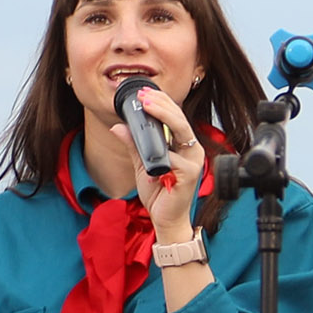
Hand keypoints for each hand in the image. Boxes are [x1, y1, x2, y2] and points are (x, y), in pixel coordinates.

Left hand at [132, 86, 205, 238]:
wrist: (166, 220)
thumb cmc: (159, 194)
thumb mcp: (142, 164)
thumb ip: (134, 145)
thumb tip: (119, 127)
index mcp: (184, 146)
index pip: (175, 118)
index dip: (162, 103)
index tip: (145, 93)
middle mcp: (192, 151)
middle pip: (180, 119)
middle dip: (161, 104)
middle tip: (144, 95)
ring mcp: (192, 162)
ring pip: (181, 131)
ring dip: (164, 116)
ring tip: (148, 106)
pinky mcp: (188, 176)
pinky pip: (173, 159)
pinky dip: (159, 153)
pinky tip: (148, 150)